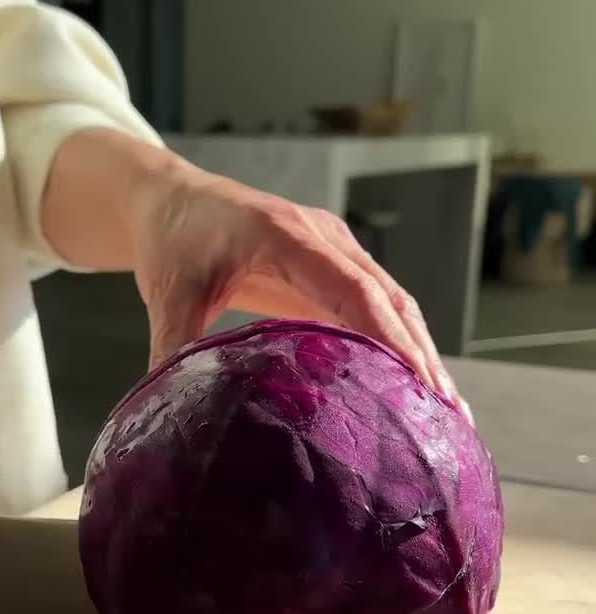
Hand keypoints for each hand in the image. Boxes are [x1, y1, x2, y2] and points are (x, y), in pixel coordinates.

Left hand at [135, 164, 466, 412]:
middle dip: (421, 356)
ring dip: (421, 355)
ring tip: (448, 413)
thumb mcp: (166, 294)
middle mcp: (322, 238)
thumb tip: (170, 407)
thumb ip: (172, 347)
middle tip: (447, 413)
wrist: (173, 199)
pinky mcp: (335, 271)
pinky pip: (378, 309)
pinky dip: (401, 347)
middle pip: (388, 297)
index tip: (416, 379)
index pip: (349, 287)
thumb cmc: (172, 240)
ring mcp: (335, 252)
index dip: (386, 334)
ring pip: (394, 304)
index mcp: (283, 234)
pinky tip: (415, 391)